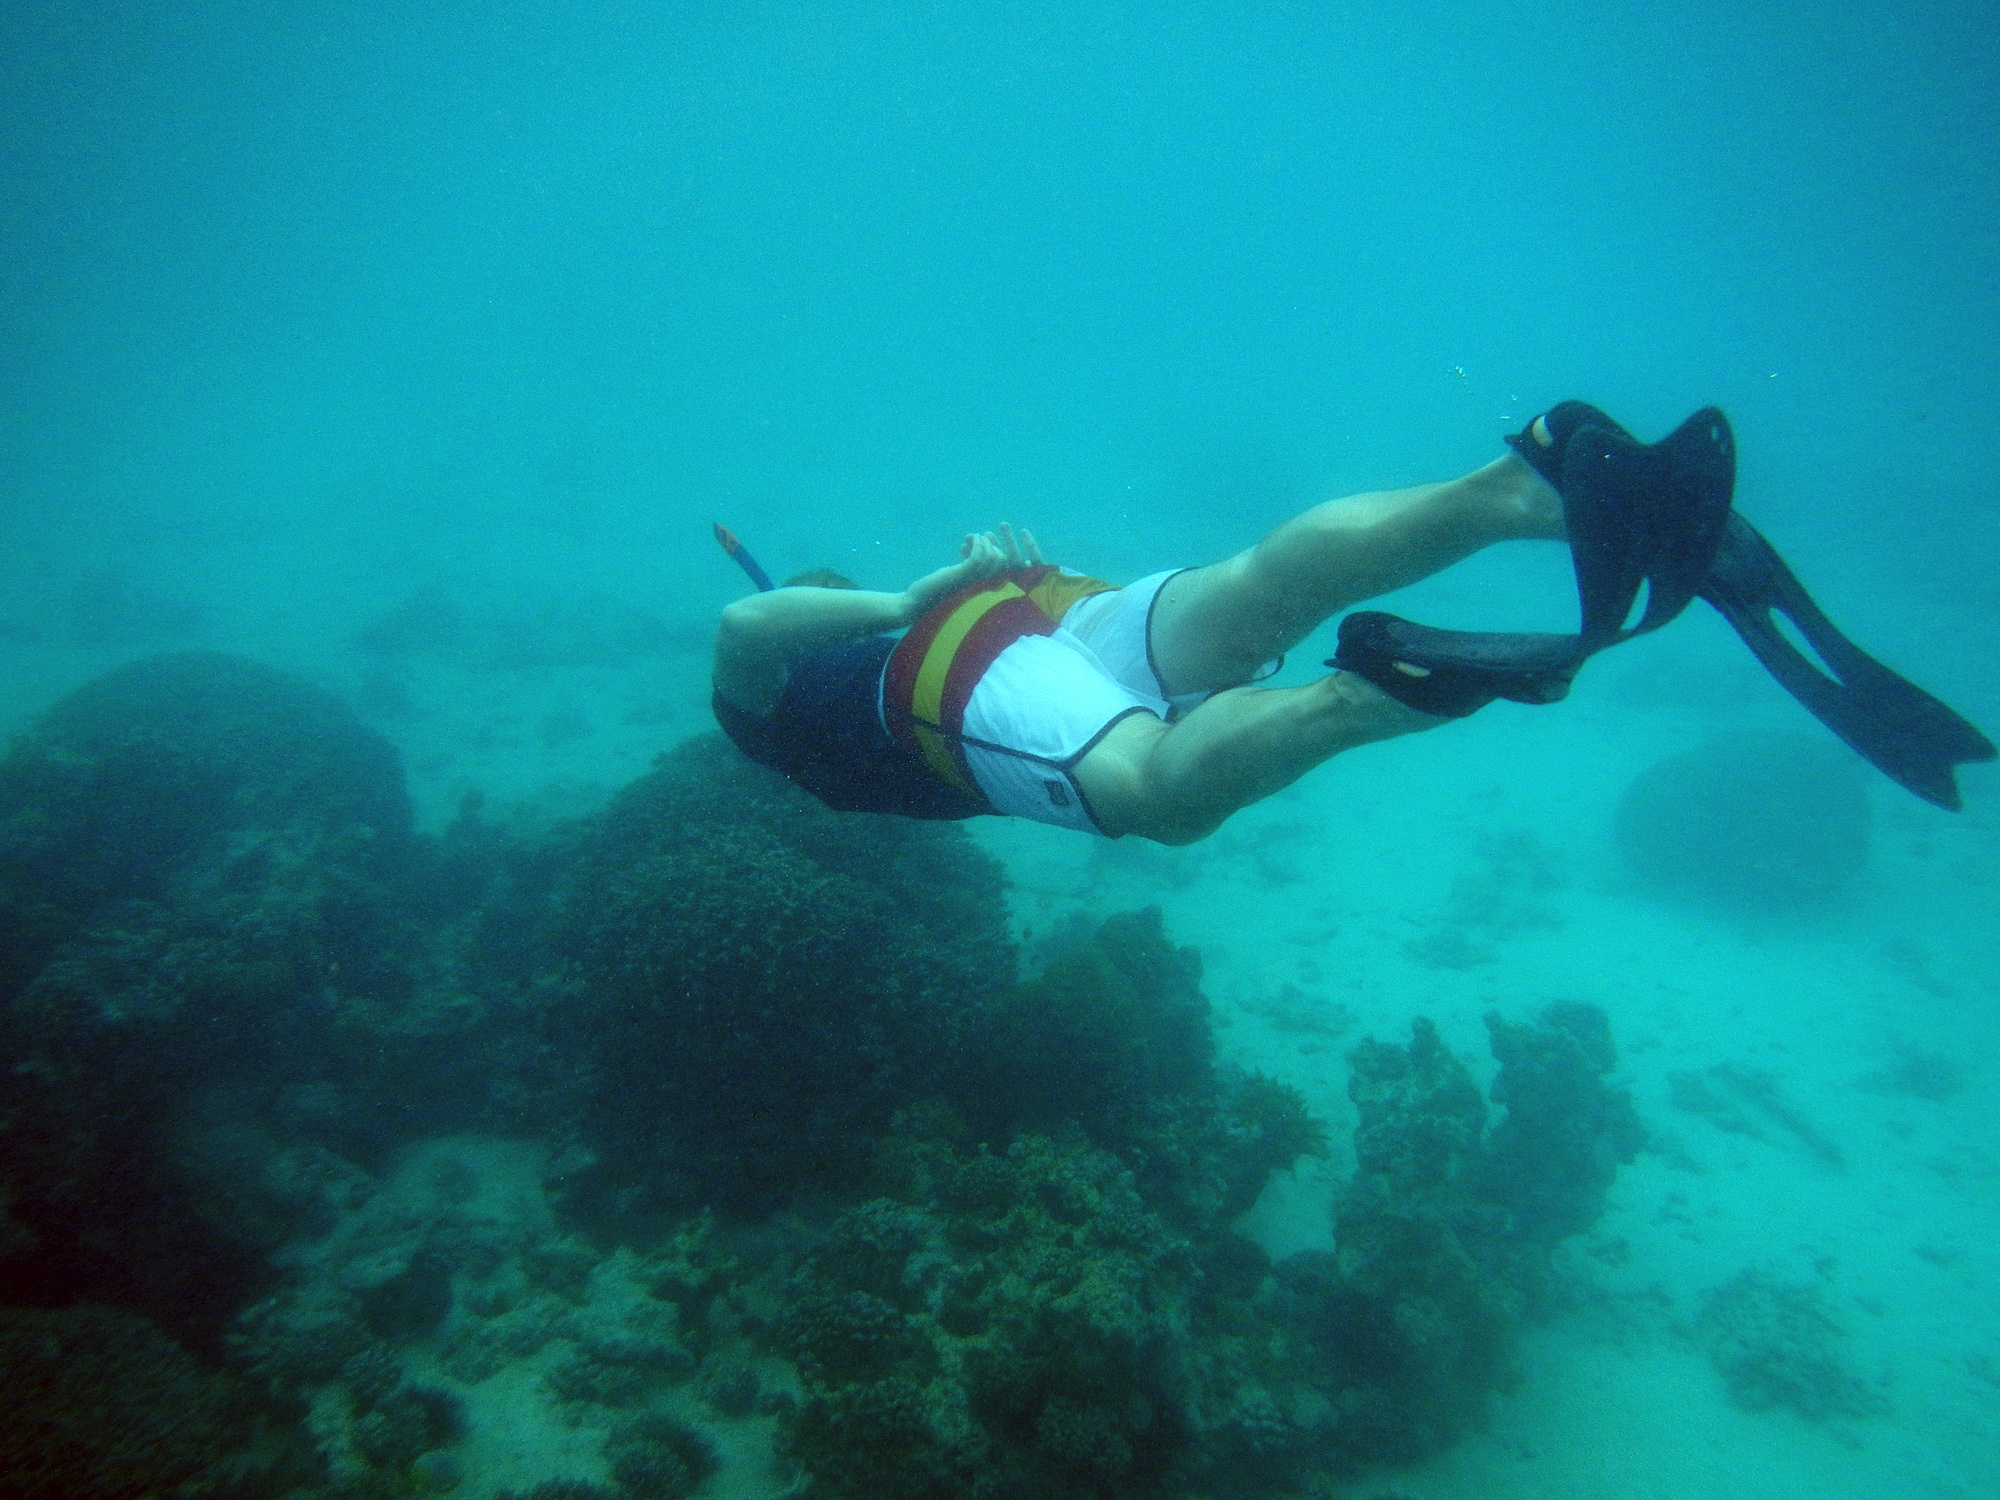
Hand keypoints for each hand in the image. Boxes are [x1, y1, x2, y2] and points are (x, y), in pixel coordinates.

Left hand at [898, 524, 1042, 619]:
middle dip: (994, 544)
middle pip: (1002, 562)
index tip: (985, 541)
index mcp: (984, 590)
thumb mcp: (955, 576)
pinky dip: (977, 543)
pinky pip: (979, 556)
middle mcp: (983, 588)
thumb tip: (969, 548)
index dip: (997, 551)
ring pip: (993, 557)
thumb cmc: (935, 590)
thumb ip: (965, 566)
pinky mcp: (962, 576)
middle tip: (980, 536)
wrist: (917, 603)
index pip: (1003, 569)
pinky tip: (969, 538)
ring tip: (972, 537)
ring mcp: (974, 582)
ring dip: (984, 541)